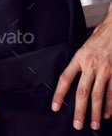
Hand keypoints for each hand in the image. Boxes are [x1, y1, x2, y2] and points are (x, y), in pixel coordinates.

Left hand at [52, 5, 111, 130]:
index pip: (65, 78)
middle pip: (82, 92)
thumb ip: (79, 62)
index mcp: (79, 58)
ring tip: (94, 124)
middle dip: (80, 110)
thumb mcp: (83, 47)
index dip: (59, 94)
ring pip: (98, 96)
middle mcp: (90, 65)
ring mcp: (104, 70)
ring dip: (96, 112)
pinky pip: (111, 93)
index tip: (55, 106)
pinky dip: (110, 105)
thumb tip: (72, 77)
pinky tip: (108, 113)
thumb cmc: (99, 37)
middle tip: (77, 124)